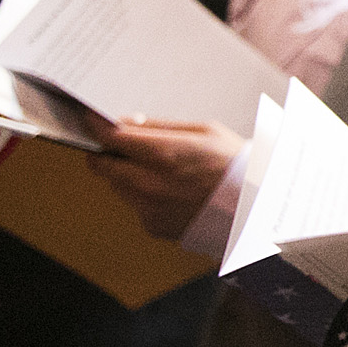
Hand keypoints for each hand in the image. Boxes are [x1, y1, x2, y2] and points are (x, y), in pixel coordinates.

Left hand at [91, 118, 243, 240]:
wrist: (257, 206)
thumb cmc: (236, 165)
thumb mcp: (204, 131)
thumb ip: (159, 127)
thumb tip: (126, 123)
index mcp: (162, 154)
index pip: (109, 137)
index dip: (95, 126)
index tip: (91, 120)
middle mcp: (148, 183)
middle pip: (100, 164)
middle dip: (107, 153)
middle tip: (121, 146)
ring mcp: (148, 208)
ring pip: (116, 185)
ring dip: (127, 175)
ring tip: (164, 172)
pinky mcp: (152, 226)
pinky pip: (135, 205)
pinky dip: (146, 197)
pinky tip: (174, 193)